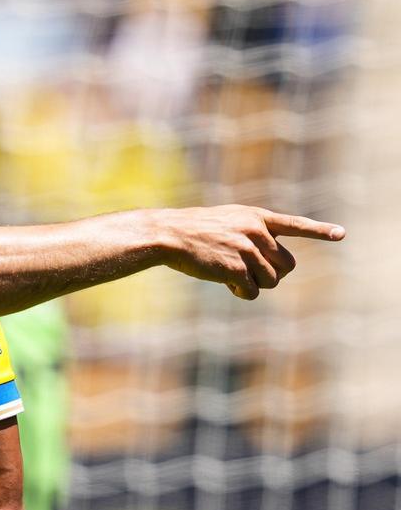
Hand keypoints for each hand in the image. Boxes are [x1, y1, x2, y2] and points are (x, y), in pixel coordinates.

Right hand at [157, 205, 344, 298]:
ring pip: (272, 280)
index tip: (341, 234)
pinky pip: (252, 291)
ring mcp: (247, 250)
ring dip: (255, 284)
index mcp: (256, 217)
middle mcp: (257, 232)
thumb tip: (271, 268)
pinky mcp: (236, 268)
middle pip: (288, 265)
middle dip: (273, 273)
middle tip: (251, 273)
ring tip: (232, 275)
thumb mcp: (226, 221)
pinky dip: (241, 292)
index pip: (295, 224)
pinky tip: (226, 283)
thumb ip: (252, 234)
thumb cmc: (192, 230)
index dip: (319, 230)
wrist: (168, 234)